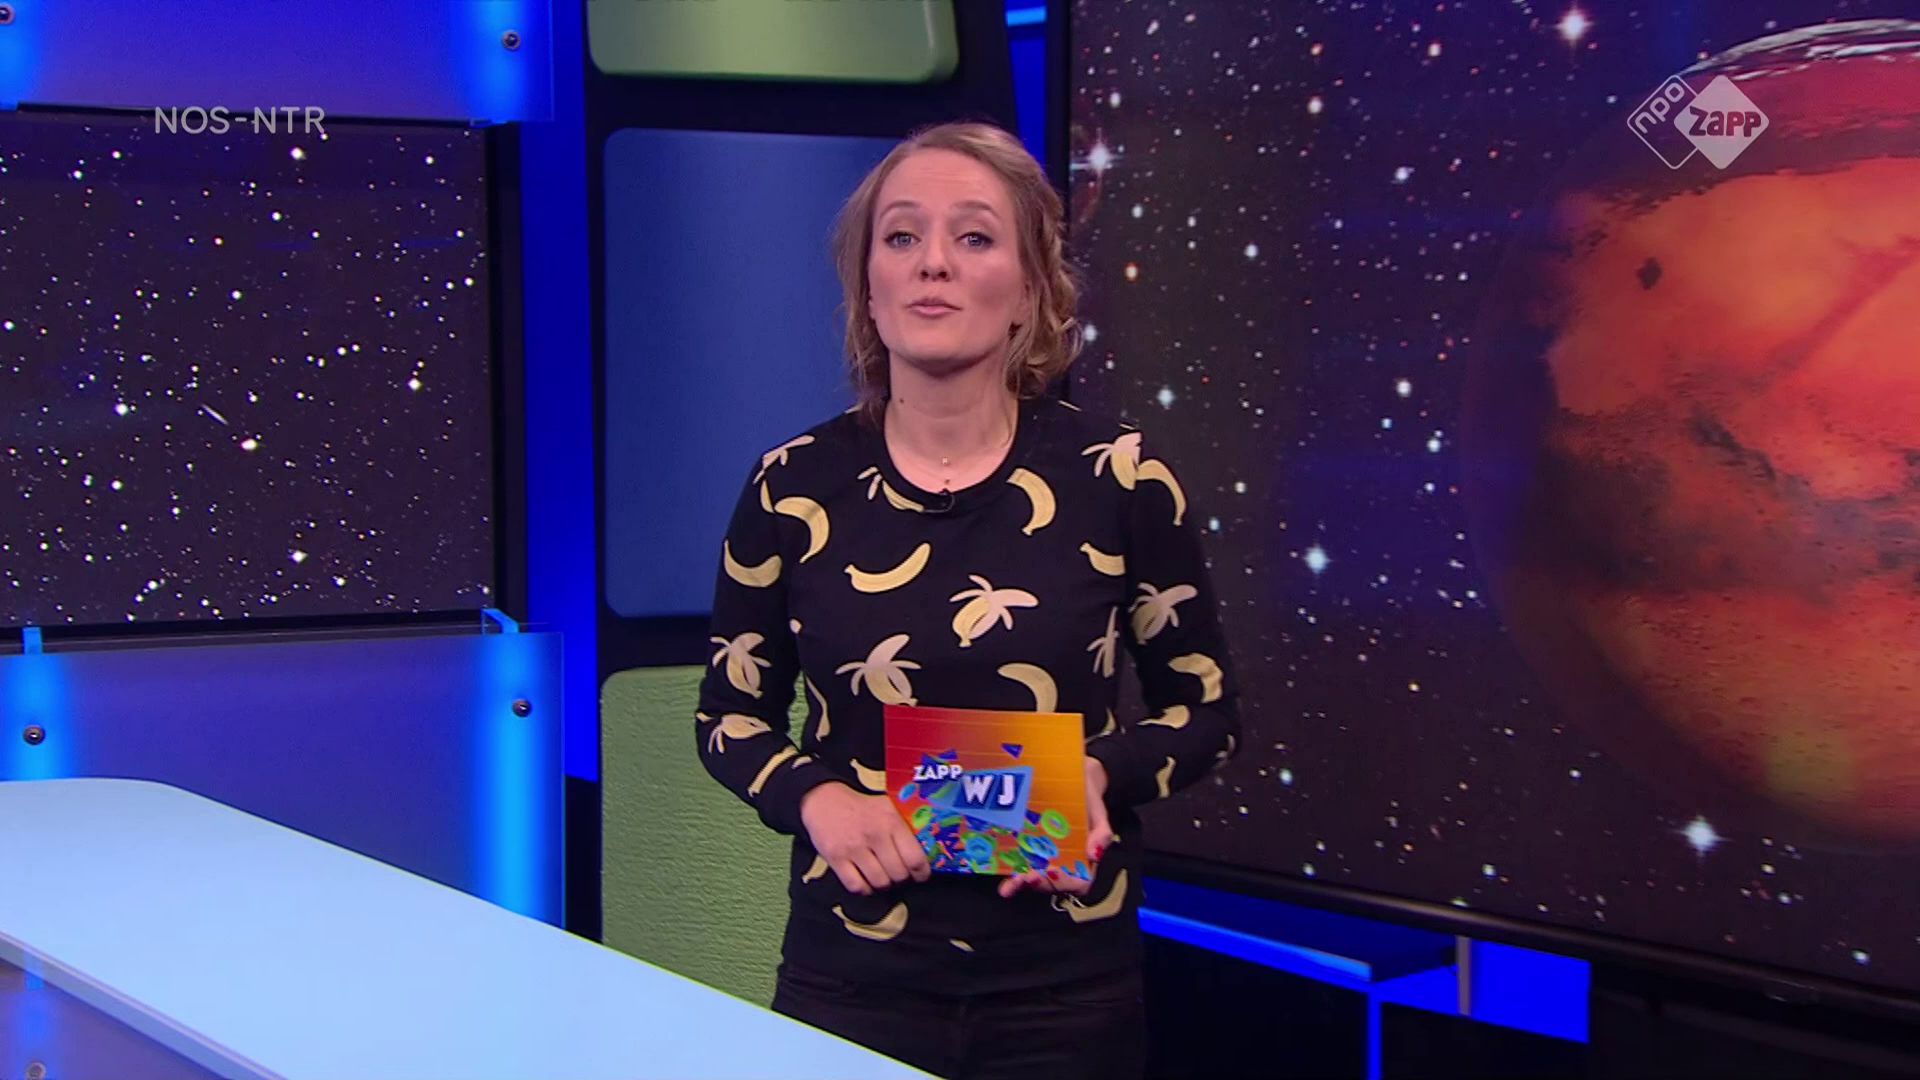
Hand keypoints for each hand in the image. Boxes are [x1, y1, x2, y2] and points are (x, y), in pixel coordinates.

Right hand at [800, 781, 931, 895]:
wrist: (825, 801)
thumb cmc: (862, 808)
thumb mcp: (888, 808)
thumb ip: (906, 826)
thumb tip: (929, 849)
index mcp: (891, 820)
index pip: (915, 858)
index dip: (922, 873)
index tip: (921, 875)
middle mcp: (874, 834)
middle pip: (898, 874)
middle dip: (902, 878)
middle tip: (899, 874)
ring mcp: (854, 848)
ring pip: (880, 883)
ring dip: (884, 884)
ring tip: (883, 876)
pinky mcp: (836, 858)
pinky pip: (857, 886)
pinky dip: (864, 888)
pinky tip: (866, 880)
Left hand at [999, 757, 1115, 898]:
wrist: (1073, 777)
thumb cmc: (1088, 797)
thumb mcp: (1099, 811)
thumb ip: (1102, 833)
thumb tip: (1094, 854)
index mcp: (1084, 859)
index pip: (1079, 882)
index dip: (1065, 882)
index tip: (1053, 873)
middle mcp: (1064, 862)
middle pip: (1052, 883)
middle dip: (1039, 883)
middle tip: (1026, 878)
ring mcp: (1045, 855)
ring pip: (1034, 876)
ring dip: (1021, 882)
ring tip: (1011, 882)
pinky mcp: (1028, 846)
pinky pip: (1020, 861)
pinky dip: (1010, 867)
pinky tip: (1000, 867)